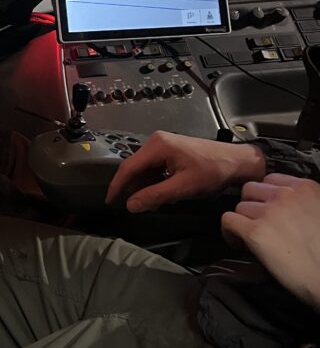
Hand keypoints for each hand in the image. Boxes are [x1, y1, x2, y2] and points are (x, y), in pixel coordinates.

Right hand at [105, 131, 265, 212]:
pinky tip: (161, 193)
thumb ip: (154, 196)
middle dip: (132, 187)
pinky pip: (154, 167)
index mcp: (157, 146)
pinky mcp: (171, 149)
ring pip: (144, 168)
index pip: (128, 167)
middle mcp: (156, 141)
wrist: (237, 161)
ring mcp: (163, 144)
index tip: (109, 202)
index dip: (117, 186)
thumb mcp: (182, 187)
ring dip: (144, 186)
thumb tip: (130, 206)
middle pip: (135, 167)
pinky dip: (154, 181)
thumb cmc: (212, 171)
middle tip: (133, 207)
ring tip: (150, 202)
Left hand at [221, 174, 319, 310]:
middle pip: (251, 190)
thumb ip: (304, 203)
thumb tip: (287, 209)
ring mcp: (269, 212)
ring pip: (240, 207)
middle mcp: (285, 195)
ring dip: (243, 222)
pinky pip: (228, 221)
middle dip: (251, 206)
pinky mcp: (255, 232)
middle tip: (258, 224)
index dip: (265, 197)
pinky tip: (240, 244)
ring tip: (252, 239)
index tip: (269, 210)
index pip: (270, 180)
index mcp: (305, 188)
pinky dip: (230, 232)